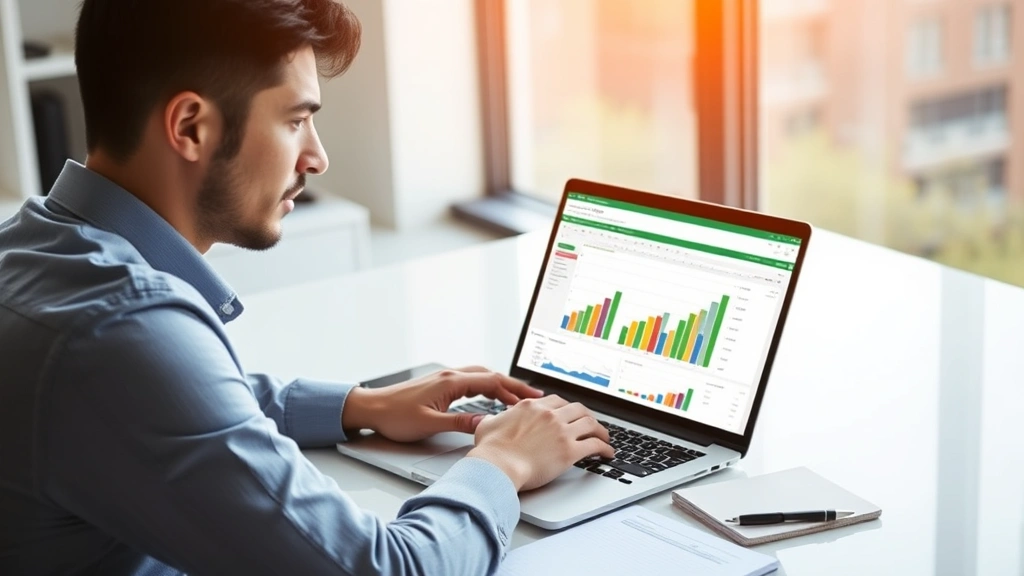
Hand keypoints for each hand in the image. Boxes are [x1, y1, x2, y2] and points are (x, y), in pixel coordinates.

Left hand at [341, 366, 542, 442]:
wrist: (371, 408)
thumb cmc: (395, 416)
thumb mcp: (429, 424)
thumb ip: (459, 424)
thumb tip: (485, 425)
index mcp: (450, 382)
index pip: (491, 381)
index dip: (514, 388)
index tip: (532, 396)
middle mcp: (449, 376)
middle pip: (489, 376)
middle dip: (512, 386)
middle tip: (532, 397)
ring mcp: (444, 379)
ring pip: (480, 377)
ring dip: (499, 386)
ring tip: (515, 399)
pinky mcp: (439, 385)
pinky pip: (470, 382)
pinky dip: (486, 388)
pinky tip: (490, 398)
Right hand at [466, 395, 614, 491]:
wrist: (497, 466)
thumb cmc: (491, 450)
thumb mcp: (487, 425)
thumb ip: (494, 418)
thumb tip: (490, 419)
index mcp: (532, 407)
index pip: (558, 401)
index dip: (568, 408)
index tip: (571, 414)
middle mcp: (550, 415)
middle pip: (578, 409)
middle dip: (587, 417)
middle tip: (591, 425)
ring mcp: (561, 432)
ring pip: (591, 424)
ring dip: (601, 430)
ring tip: (604, 437)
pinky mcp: (569, 451)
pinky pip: (595, 445)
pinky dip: (604, 448)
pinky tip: (607, 453)